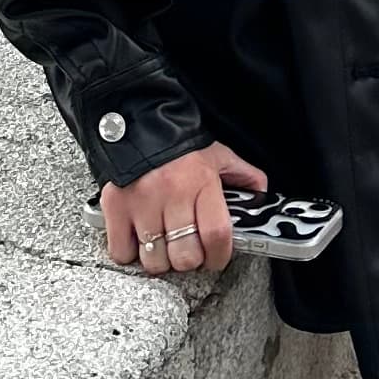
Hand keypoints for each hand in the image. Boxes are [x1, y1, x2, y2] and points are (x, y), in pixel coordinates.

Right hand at [100, 141, 265, 278]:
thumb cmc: (180, 144)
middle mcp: (172, 195)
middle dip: (189, 259)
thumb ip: (243, 175)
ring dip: (160, 259)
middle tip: (187, 249)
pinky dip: (130, 253)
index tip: (215, 258)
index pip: (217, 235)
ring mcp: (141, 204)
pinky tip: (138, 238)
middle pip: (185, 256)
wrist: (137, 117)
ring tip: (163, 243)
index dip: (219, 257)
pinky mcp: (116, 208)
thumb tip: (262, 195)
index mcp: (202, 182)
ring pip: (154, 261)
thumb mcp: (218, 155)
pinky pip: (122, 253)